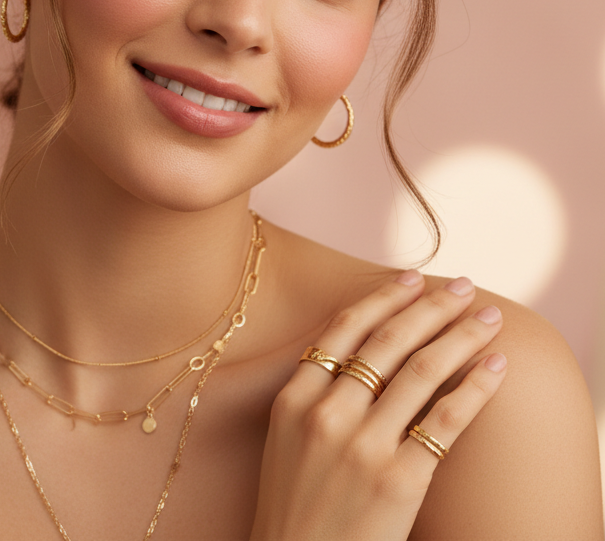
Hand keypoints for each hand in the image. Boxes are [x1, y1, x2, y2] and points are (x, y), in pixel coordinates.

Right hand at [250, 272, 506, 540]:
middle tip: (461, 286)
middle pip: (387, 341)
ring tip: (488, 317)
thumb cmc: (293, 503)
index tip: (409, 277)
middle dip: (430, 306)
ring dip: (461, 336)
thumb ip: (314, 392)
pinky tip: (495, 366)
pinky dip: (476, 387)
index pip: (343, 330)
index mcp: (293, 398)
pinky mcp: (399, 480)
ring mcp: (363, 446)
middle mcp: (326, 413)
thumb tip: (363, 350)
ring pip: (421, 371)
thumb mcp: (285, 437)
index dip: (381, 298)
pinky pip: (446, 420)